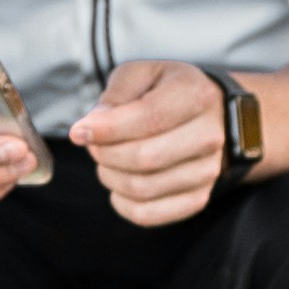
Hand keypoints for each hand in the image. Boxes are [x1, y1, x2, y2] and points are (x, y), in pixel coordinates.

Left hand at [74, 58, 225, 227]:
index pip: (148, 118)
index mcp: (196, 96)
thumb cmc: (167, 90)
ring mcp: (208, 171)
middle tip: (93, 145)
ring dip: (111, 177)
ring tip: (106, 160)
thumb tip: (90, 128)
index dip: (107, 129)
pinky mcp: (198, 198)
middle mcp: (209, 136)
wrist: (210, 113)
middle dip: (105, 154)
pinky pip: (149, 215)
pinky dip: (122, 204)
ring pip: (143, 188)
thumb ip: (115, 96)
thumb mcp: (141, 74)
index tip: (78, 132)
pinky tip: (118, 184)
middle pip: (145, 157)